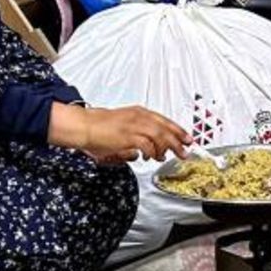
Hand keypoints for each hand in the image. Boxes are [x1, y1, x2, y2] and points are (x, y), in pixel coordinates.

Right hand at [50, 104, 190, 162]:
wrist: (84, 125)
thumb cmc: (98, 127)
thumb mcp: (121, 130)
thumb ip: (133, 140)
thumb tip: (139, 154)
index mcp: (138, 112)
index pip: (164, 120)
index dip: (177, 130)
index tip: (186, 138)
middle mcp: (138, 116)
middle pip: (166, 127)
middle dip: (178, 140)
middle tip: (185, 150)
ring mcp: (134, 125)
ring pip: (160, 135)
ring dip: (167, 147)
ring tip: (168, 156)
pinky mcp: (128, 136)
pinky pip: (147, 144)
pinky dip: (151, 152)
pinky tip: (150, 157)